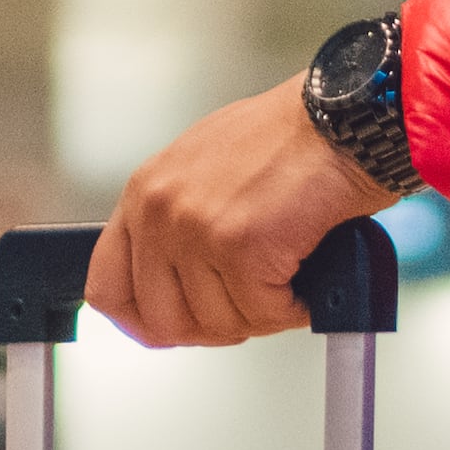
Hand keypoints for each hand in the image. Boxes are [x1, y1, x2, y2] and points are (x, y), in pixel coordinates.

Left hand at [87, 87, 387, 348]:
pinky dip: (293, 308)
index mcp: (144, 193)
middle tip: (251, 309)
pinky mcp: (241, 248)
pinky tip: (306, 277)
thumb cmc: (291, 139)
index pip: (107, 287)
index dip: (142, 322)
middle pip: (162, 320)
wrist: (343, 119)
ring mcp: (196, 230)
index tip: (173, 330)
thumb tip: (179, 282)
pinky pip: (263, 315)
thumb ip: (179, 222)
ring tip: (288, 277)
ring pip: (218, 323)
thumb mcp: (206, 169)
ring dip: (262, 314)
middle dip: (213, 328)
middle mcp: (160, 211)